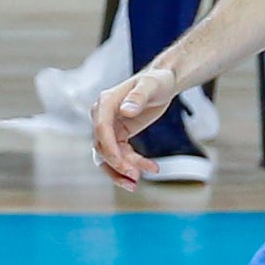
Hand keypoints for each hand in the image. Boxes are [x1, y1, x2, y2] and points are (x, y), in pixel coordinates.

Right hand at [91, 67, 177, 191]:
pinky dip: (131, 165)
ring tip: (136, 183)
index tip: (122, 163)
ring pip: (107, 155)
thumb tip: (126, 110)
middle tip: (135, 176)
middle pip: (101, 145)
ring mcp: (110, 126)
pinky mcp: (119, 134)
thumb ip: (138, 97)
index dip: (109, 147)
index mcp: (107, 101)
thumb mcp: (150, 86)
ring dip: (119, 171)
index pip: (101, 127)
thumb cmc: (156, 81)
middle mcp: (104, 114)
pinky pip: (120, 155)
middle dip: (117, 163)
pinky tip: (149, 169)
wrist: (162, 83)